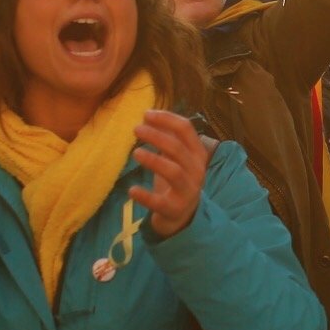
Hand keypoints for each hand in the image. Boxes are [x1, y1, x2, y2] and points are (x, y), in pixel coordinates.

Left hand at [129, 110, 212, 237]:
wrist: (184, 215)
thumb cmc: (177, 180)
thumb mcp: (177, 157)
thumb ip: (169, 137)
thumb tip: (150, 114)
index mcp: (198, 154)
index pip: (186, 129)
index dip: (166, 118)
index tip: (146, 114)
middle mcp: (197, 170)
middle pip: (177, 148)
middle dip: (156, 136)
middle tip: (136, 129)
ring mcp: (187, 190)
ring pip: (173, 171)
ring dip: (153, 160)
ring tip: (135, 153)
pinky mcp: (174, 209)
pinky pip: (160, 202)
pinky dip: (145, 196)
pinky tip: (132, 190)